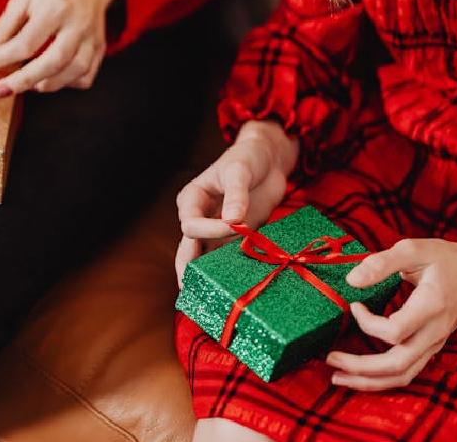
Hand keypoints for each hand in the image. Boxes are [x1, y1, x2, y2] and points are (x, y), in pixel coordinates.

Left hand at [0, 0, 121, 95]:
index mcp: (55, 8)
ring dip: (46, 84)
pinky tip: (52, 77)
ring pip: (73, 73)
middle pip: (53, 63)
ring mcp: (92, 39)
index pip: (25, 43)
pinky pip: (86, 76)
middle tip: (1, 90)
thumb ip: (6, 24)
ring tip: (26, 83)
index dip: (1, 57)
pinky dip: (67, 83)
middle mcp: (77, 26)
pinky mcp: (99, 48)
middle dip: (24, 81)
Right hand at [174, 120, 299, 286]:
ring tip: (213, 299)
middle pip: (187, 251)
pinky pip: (230, 257)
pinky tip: (236, 287)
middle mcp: (200, 218)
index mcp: (192, 200)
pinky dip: (232, 271)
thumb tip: (232, 220)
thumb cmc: (248, 158)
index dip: (209, 230)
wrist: (269, 159)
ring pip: (206, 259)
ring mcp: (217, 231)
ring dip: (211, 275)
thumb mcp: (240, 170)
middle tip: (191, 294)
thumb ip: (235, 194)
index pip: (190, 225)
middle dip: (189, 271)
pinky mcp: (236, 238)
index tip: (235, 224)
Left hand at [326, 234, 456, 390]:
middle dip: (360, 367)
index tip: (354, 304)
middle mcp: (433, 333)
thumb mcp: (415, 249)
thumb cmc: (445, 260)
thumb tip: (352, 280)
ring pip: (401, 376)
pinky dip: (380, 380)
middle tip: (330, 358)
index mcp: (431, 306)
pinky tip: (358, 376)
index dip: (368, 322)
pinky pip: (406, 373)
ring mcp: (433, 345)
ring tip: (337, 377)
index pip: (396, 331)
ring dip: (367, 381)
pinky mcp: (428, 350)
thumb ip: (382, 262)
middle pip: (397, 365)